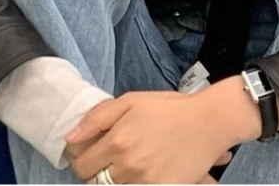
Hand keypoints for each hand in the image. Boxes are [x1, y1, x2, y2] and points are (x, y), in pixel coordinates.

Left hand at [65, 90, 234, 183]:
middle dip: (98, 171)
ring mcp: (144, 181)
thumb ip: (98, 118)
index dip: (83, 159)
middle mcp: (128, 165)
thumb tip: (70, 138)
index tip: (93, 153)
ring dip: (117, 179)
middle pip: (95, 183)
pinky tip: (146, 169)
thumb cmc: (170, 108)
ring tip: (130, 163)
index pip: (82, 166)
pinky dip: (136, 183)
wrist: (208, 122)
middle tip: (111, 158)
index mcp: (118, 141)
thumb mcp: (132, 101)